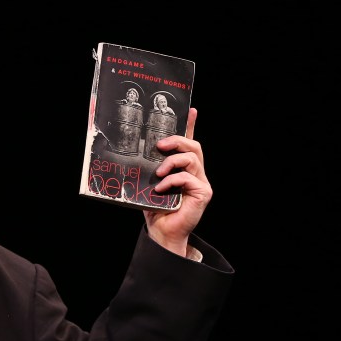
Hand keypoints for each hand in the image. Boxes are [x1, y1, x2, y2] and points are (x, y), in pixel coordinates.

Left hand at [144, 107, 212, 256]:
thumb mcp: (149, 182)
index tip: (190, 109)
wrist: (162, 231)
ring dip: (172, 162)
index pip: (190, 143)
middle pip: (194, 146)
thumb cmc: (155, 207)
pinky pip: (188, 177)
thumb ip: (150, 167)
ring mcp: (202, 182)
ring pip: (192, 158)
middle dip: (177, 140)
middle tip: (159, 145)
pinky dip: (172, 180)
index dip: (191, 125)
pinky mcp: (204, 192)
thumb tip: (136, 151)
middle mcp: (196, 172)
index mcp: (184, 168)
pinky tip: (160, 188)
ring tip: (158, 173)